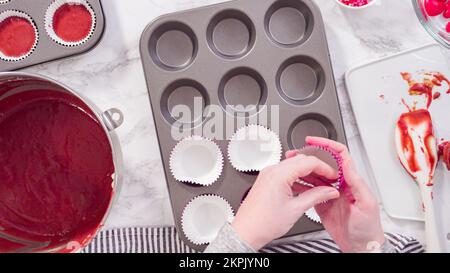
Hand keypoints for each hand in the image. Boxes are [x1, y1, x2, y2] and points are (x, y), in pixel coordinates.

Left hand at [231, 153, 339, 249]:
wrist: (247, 231)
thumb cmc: (264, 223)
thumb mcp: (295, 209)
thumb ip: (315, 197)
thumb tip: (329, 191)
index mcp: (279, 174)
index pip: (308, 161)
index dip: (325, 168)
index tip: (333, 175)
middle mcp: (272, 170)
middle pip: (301, 160)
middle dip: (317, 169)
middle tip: (329, 179)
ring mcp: (268, 174)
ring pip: (293, 166)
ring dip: (308, 173)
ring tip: (320, 185)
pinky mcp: (267, 180)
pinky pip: (286, 173)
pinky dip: (298, 178)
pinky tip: (307, 188)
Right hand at [286, 137, 385, 252]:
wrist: (361, 248)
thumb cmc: (368, 228)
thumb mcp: (366, 203)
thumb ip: (357, 182)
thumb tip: (347, 163)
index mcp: (352, 180)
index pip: (339, 155)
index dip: (326, 144)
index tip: (313, 141)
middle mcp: (340, 184)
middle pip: (323, 163)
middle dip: (309, 155)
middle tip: (296, 153)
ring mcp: (329, 193)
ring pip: (314, 175)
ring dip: (302, 169)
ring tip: (291, 166)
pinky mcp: (321, 204)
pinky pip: (309, 191)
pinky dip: (300, 185)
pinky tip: (293, 184)